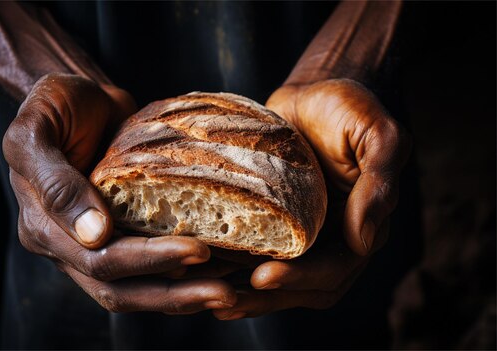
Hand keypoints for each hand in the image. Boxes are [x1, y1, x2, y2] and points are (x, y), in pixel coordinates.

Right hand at [4, 73, 236, 313]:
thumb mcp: (38, 128)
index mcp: (43, 227)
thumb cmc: (56, 103)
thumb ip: (55, 179)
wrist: (81, 97)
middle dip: (173, 294)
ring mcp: (94, 246)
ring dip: (181, 297)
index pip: (96, 261)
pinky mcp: (120, 237)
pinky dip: (181, 279)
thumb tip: (94, 235)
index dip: (147, 261)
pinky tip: (216, 276)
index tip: (197, 250)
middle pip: (119, 289)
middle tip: (224, 292)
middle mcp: (67, 246)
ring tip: (228, 293)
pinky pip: (148, 270)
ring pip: (136, 289)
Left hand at [213, 79, 410, 318]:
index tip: (262, 278)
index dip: (301, 279)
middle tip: (225, 302)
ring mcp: (302, 234)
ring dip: (246, 295)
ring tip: (209, 300)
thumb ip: (378, 186)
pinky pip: (254, 254)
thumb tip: (365, 241)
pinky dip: (232, 269)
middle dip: (266, 299)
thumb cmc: (348, 107)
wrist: (314, 90)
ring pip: (277, 278)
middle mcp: (332, 239)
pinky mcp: (274, 223)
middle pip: (302, 287)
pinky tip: (202, 274)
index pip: (334, 270)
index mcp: (362, 227)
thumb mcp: (378, 136)